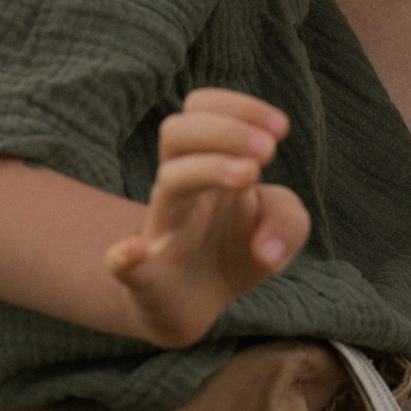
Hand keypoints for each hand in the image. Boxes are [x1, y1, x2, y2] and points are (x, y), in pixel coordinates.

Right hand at [104, 89, 311, 347]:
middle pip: (176, 132)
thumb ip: (288, 223)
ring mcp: (161, 231)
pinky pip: (122, 264)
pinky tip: (135, 251)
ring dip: (209, 169)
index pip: (201, 109)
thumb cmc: (234, 250)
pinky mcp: (146, 279)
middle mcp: (179, 189)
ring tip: (251, 176)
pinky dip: (123, 256)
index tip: (281, 129)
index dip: (239, 107)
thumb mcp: (280, 231)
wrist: (196, 303)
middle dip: (225, 129)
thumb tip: (266, 249)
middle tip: (269, 150)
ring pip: (168, 181)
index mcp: (206, 164)